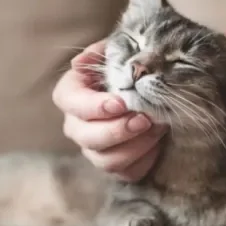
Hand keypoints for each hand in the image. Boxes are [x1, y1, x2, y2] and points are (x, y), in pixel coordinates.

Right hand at [53, 41, 166, 181]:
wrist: (141, 90)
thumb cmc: (124, 70)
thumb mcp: (115, 53)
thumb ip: (99, 53)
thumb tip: (78, 64)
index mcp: (70, 95)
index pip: (69, 102)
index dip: (92, 106)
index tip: (120, 103)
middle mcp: (76, 125)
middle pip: (86, 137)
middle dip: (117, 130)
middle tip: (145, 119)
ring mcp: (92, 148)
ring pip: (105, 160)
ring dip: (134, 146)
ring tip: (157, 127)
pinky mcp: (112, 164)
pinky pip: (125, 172)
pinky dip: (144, 160)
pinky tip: (157, 143)